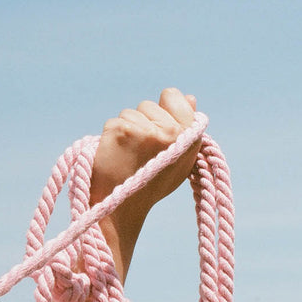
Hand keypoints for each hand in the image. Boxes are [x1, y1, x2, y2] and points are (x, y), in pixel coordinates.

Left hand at [90, 88, 201, 235]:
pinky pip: (114, 121)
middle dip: (143, 122)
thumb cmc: (151, 184)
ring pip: (129, 112)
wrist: (122, 206)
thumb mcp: (178, 159)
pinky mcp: (122, 130)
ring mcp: (146, 130)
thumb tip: (189, 97)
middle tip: (141, 152)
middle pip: (148, 104)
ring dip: (126, 129)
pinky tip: (116, 154)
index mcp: (190, 136)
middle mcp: (171, 132)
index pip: (173, 95)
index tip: (157, 128)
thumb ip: (185, 129)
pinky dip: (111, 135)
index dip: (162, 108)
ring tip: (129, 155)